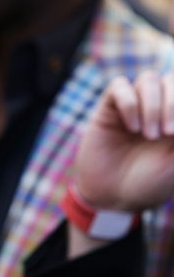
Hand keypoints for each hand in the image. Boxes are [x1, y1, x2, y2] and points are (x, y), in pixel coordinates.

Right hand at [74, 72, 173, 211]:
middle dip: (173, 103)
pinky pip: (119, 86)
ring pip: (148, 79)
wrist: (113, 198)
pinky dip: (129, 103)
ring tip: (147, 135)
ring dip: (152, 105)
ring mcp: (134, 106)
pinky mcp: (109, 109)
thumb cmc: (151, 184)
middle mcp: (159, 107)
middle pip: (171, 79)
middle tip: (169, 134)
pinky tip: (131, 127)